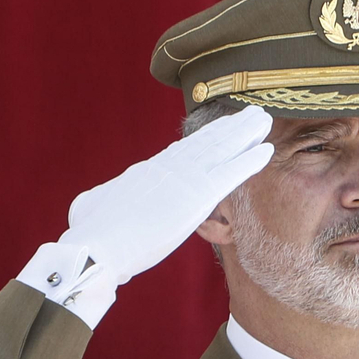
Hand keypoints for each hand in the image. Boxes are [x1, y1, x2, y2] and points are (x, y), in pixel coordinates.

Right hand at [17, 107, 273, 326]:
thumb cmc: (91, 233)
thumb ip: (105, 198)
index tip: (221, 126)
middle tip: (251, 113)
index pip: (182, 150)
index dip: (205, 137)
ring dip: (245, 133)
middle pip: (206, 142)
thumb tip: (99, 200)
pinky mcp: (196, 196)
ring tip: (263, 119)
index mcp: (146, 171)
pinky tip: (267, 150)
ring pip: (221, 149)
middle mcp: (167, 167)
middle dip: (230, 127)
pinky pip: (230, 174)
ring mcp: (183, 179)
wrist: (95, 245)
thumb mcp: (93, 206)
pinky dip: (249, 161)